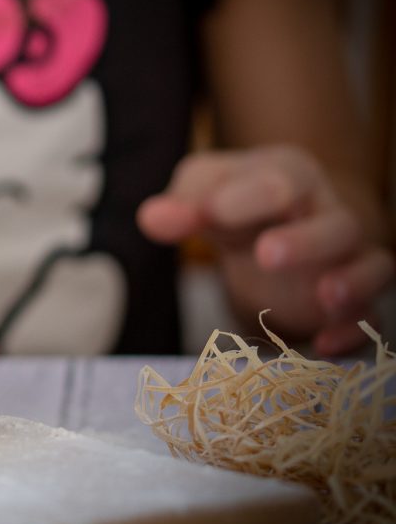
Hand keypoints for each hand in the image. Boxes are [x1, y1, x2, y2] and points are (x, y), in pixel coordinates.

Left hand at [137, 145, 392, 355]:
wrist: (266, 225)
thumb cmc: (231, 201)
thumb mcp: (201, 191)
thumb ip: (181, 202)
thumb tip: (151, 218)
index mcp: (290, 177)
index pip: (282, 179)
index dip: (251, 195)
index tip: (214, 211)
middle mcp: (328, 215)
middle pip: (336, 225)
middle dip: (306, 241)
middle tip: (266, 255)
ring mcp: (346, 260)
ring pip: (372, 266)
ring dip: (352, 282)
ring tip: (325, 296)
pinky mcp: (350, 305)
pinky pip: (369, 318)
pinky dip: (355, 332)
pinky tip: (325, 346)